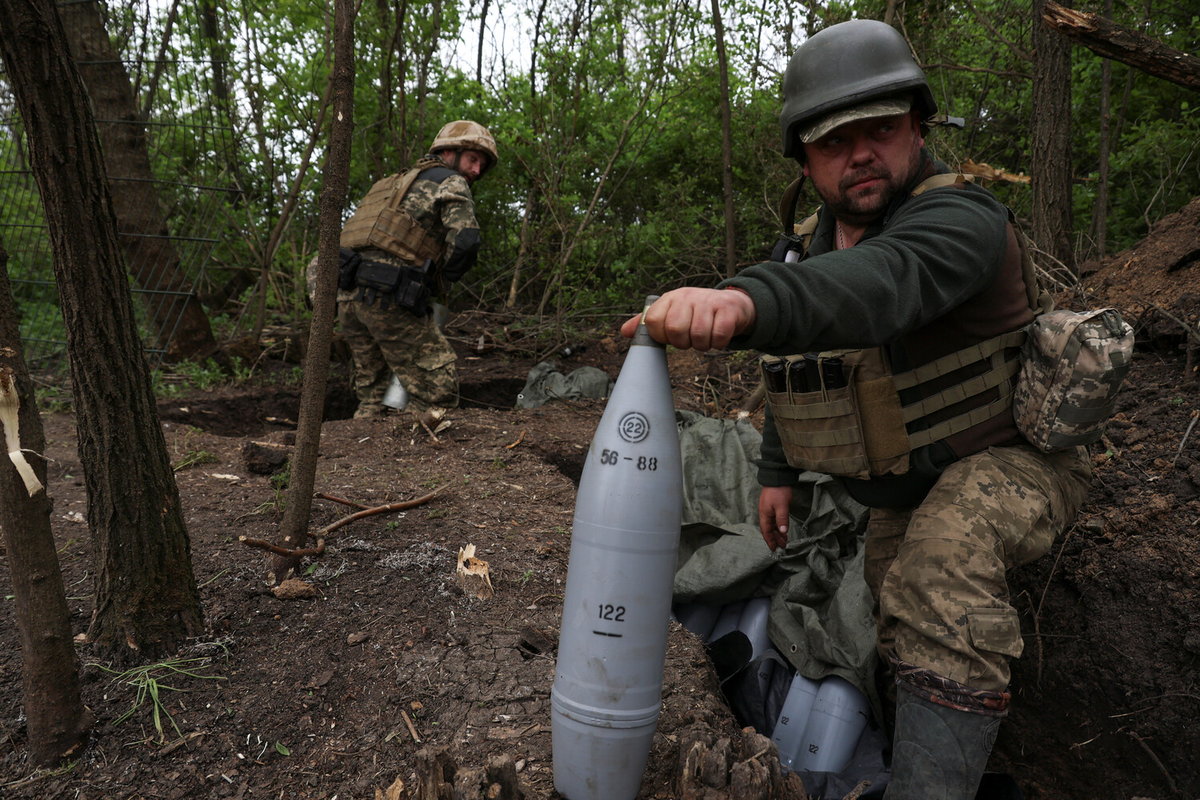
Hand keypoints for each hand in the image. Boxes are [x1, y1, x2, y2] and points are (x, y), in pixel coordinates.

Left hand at [619, 287, 755, 350]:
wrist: (730, 304)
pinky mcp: (727, 310)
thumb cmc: (696, 312)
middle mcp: (687, 296)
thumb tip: (625, 332)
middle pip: (675, 330)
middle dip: (682, 343)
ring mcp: (708, 302)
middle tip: (689, 338)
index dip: (660, 336)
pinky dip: (718, 344)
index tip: (670, 337)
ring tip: (705, 336)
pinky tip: (718, 335)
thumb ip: (648, 323)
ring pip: (698, 336)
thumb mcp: (671, 312)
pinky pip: (718, 337)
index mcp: (670, 298)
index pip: (652, 321)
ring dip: (702, 345)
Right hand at [758, 485, 791, 551]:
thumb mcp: (782, 506)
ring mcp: (768, 510)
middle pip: (768, 530)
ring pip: (771, 525)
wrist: (777, 477)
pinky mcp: (772, 506)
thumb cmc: (779, 491)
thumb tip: (783, 532)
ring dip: (777, 533)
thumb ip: (782, 520)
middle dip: (775, 539)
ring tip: (784, 540)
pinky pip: (774, 520)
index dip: (770, 541)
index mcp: (765, 515)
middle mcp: (765, 514)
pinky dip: (778, 526)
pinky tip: (783, 529)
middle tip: (782, 547)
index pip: (766, 532)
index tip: (774, 549)